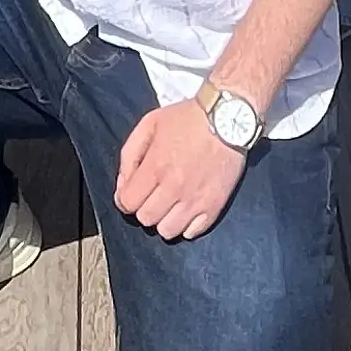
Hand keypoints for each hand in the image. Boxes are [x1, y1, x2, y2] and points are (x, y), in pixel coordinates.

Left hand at [114, 99, 245, 240]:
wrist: (228, 118)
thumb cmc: (187, 118)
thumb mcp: (149, 125)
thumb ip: (129, 156)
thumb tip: (122, 185)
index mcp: (155, 167)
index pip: (128, 203)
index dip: (125, 199)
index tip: (132, 192)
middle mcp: (174, 188)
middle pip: (146, 219)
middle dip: (144, 207)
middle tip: (153, 194)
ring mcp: (196, 200)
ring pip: (167, 231)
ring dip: (164, 219)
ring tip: (170, 204)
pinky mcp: (215, 206)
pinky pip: (192, 232)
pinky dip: (186, 225)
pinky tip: (186, 208)